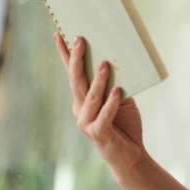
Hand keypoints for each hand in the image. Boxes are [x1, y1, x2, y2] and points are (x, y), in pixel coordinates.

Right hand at [54, 32, 146, 179]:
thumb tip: (115, 61)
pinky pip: (104, 116)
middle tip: (80, 39)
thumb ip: (115, 84)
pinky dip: (111, 104)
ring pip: (90, 97)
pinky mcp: (99, 134)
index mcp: (83, 100)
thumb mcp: (121, 99)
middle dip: (76, 59)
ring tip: (105, 63)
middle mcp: (80, 109)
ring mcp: (87, 122)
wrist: (131, 156)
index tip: (59, 32)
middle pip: (76, 81)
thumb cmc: (125, 125)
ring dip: (97, 80)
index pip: (72, 73)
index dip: (65, 54)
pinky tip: (118, 92)